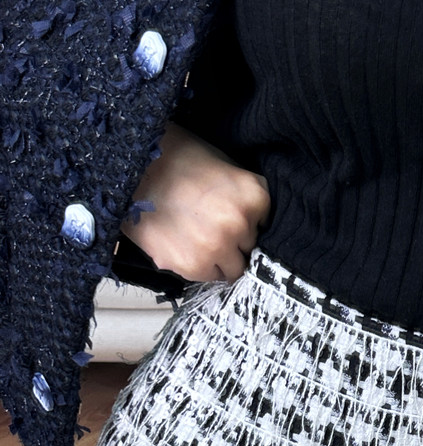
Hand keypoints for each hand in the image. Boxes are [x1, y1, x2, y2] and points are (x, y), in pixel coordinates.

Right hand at [118, 121, 270, 282]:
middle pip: (248, 247)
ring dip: (217, 258)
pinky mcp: (194, 266)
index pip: (262, 223)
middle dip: (231, 239)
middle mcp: (240, 224)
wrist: (127, 166)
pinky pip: (208, 276)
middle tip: (204, 222)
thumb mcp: (219, 163)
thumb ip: (240, 196)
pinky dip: (196, 264)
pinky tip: (179, 242)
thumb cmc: (172, 158)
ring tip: (192, 235)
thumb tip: (252, 223)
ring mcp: (218, 247)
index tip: (224, 210)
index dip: (244, 219)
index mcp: (253, 196)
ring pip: (232, 268)